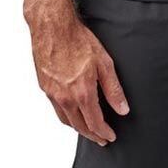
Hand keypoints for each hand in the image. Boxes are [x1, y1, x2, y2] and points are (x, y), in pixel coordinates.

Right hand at [30, 12, 128, 144]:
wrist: (52, 28)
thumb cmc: (79, 40)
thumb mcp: (104, 63)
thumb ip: (113, 89)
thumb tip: (123, 109)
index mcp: (82, 93)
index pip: (95, 123)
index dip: (104, 133)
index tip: (110, 137)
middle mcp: (65, 98)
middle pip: (79, 126)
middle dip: (92, 135)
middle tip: (101, 139)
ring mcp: (52, 94)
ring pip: (66, 120)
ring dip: (78, 128)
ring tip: (88, 130)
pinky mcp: (44, 87)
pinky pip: (56, 109)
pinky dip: (66, 117)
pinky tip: (72, 112)